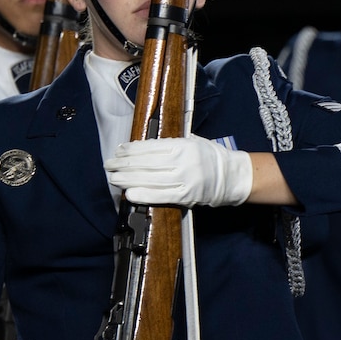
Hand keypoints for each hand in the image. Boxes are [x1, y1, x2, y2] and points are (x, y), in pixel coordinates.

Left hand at [105, 136, 252, 207]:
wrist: (231, 177)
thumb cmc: (209, 158)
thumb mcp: (192, 142)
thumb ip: (169, 145)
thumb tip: (140, 149)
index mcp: (183, 146)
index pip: (150, 147)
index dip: (131, 150)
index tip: (118, 151)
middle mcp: (183, 162)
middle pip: (146, 163)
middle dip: (124, 164)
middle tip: (109, 165)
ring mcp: (185, 180)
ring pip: (149, 179)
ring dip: (128, 179)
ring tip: (114, 178)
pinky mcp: (186, 196)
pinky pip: (160, 196)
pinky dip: (143, 194)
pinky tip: (130, 193)